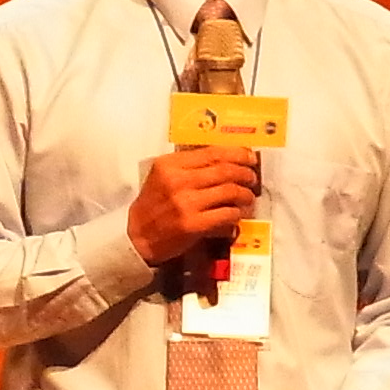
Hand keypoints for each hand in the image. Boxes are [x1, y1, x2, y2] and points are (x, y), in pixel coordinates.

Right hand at [126, 147, 259, 264]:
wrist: (138, 236)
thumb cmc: (153, 205)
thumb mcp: (163, 177)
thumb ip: (189, 167)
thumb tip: (226, 161)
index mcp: (170, 164)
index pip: (212, 153)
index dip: (237, 154)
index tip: (249, 157)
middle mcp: (178, 180)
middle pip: (225, 170)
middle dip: (245, 173)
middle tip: (252, 178)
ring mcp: (186, 203)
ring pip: (229, 191)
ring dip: (245, 194)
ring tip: (248, 197)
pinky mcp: (193, 224)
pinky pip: (227, 214)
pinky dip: (237, 213)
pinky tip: (238, 214)